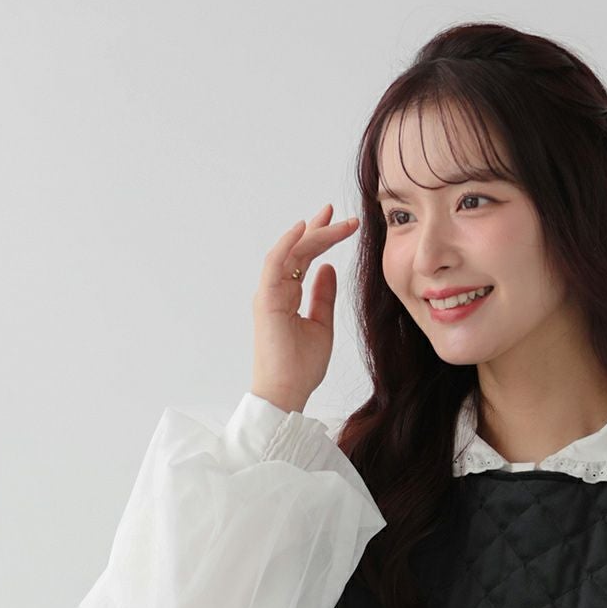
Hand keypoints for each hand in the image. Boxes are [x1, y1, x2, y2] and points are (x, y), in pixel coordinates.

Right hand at [250, 203, 360, 415]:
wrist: (287, 393)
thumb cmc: (301, 367)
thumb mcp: (322, 325)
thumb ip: (323, 296)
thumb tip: (330, 268)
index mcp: (287, 296)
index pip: (304, 259)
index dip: (321, 238)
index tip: (340, 223)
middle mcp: (275, 290)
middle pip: (298, 251)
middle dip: (319, 230)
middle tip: (340, 214)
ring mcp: (269, 294)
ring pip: (290, 253)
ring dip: (311, 234)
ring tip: (332, 219)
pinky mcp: (266, 300)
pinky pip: (275, 264)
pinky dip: (287, 244)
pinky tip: (304, 229)